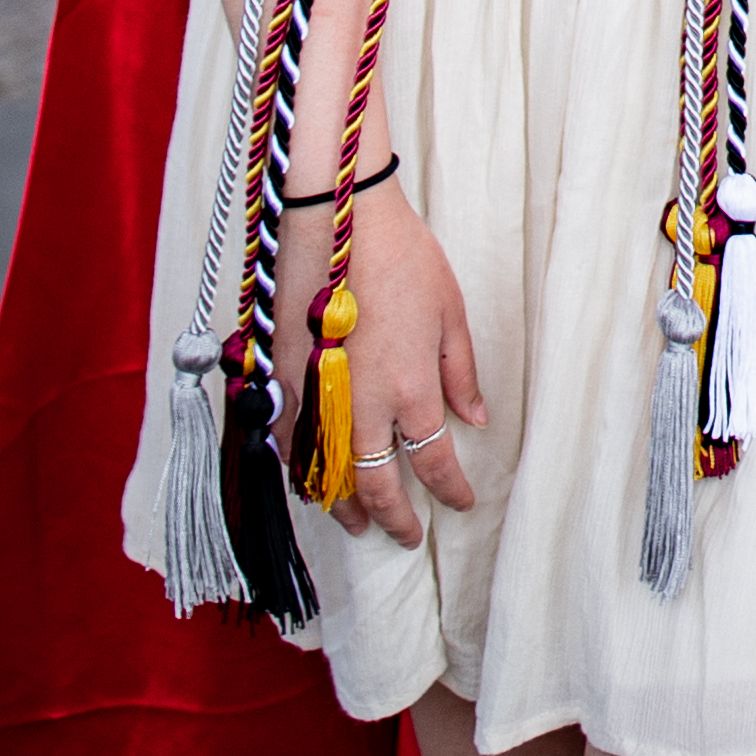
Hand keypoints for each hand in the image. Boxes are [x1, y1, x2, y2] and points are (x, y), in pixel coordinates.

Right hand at [282, 185, 485, 549]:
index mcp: (411, 391)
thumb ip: (460, 373)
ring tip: (358, 523)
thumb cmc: (402, 257)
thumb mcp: (450, 313)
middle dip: (394, 518)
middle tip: (405, 537)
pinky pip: (286, 443)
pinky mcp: (280, 379)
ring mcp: (315, 397)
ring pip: (326, 474)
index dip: (450, 490)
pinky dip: (299, 469)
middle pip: (376, 484)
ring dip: (343, 505)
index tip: (460, 504)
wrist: (338, 217)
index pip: (434, 463)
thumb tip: (475, 419)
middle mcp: (361, 407)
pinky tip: (310, 479)